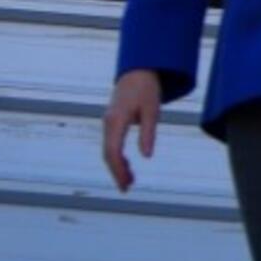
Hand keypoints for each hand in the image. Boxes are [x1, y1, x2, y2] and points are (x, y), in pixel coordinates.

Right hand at [103, 70, 161, 192]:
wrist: (138, 71)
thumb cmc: (147, 89)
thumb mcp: (152, 110)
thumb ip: (148, 133)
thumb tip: (146, 156)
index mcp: (117, 120)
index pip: (113, 151)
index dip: (118, 169)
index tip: (127, 183)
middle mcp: (108, 123)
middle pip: (108, 154)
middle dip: (116, 172)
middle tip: (127, 189)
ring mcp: (108, 122)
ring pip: (108, 150)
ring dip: (117, 166)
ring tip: (130, 181)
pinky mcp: (112, 122)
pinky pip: (111, 144)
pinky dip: (117, 157)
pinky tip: (127, 166)